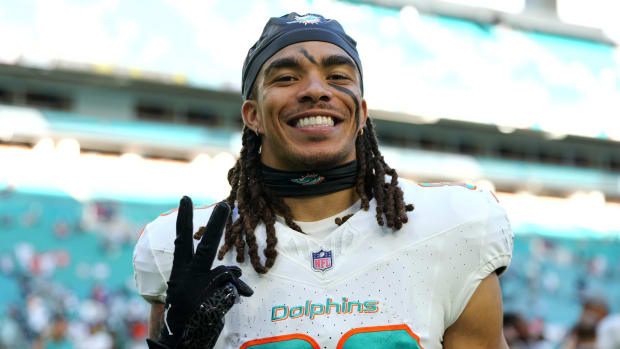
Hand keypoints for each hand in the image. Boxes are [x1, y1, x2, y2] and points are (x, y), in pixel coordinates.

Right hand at [147, 196, 252, 348]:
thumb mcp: (198, 294)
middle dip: (216, 226)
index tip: (186, 197)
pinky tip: (219, 311)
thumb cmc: (188, 316)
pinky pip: (233, 293)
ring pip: (226, 275)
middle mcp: (187, 278)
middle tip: (224, 204)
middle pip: (205, 247)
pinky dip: (233, 299)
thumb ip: (216, 279)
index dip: (185, 220)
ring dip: (229, 285)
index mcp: (180, 273)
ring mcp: (199, 291)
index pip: (182, 241)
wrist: (179, 343)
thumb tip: (237, 274)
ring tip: (213, 301)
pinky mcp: (212, 303)